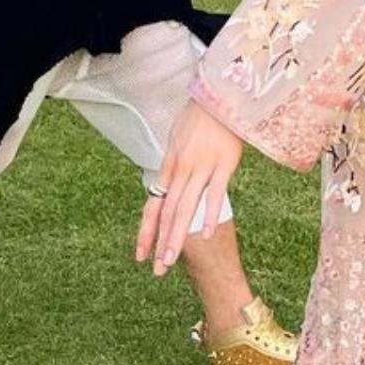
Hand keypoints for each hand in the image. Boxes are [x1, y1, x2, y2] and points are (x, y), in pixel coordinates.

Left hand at [138, 99, 242, 275]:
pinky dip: (208, 214)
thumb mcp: (179, 140)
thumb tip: (167, 185)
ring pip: (185, 208)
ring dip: (177, 236)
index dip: (146, 231)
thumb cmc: (200, 116)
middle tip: (157, 270)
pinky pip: (215, 194)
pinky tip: (204, 234)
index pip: (154, 205)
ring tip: (170, 260)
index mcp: (170, 166)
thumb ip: (174, 165)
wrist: (219, 94)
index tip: (140, 255)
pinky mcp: (224, 163)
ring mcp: (202, 167)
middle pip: (168, 212)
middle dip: (161, 243)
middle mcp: (181, 170)